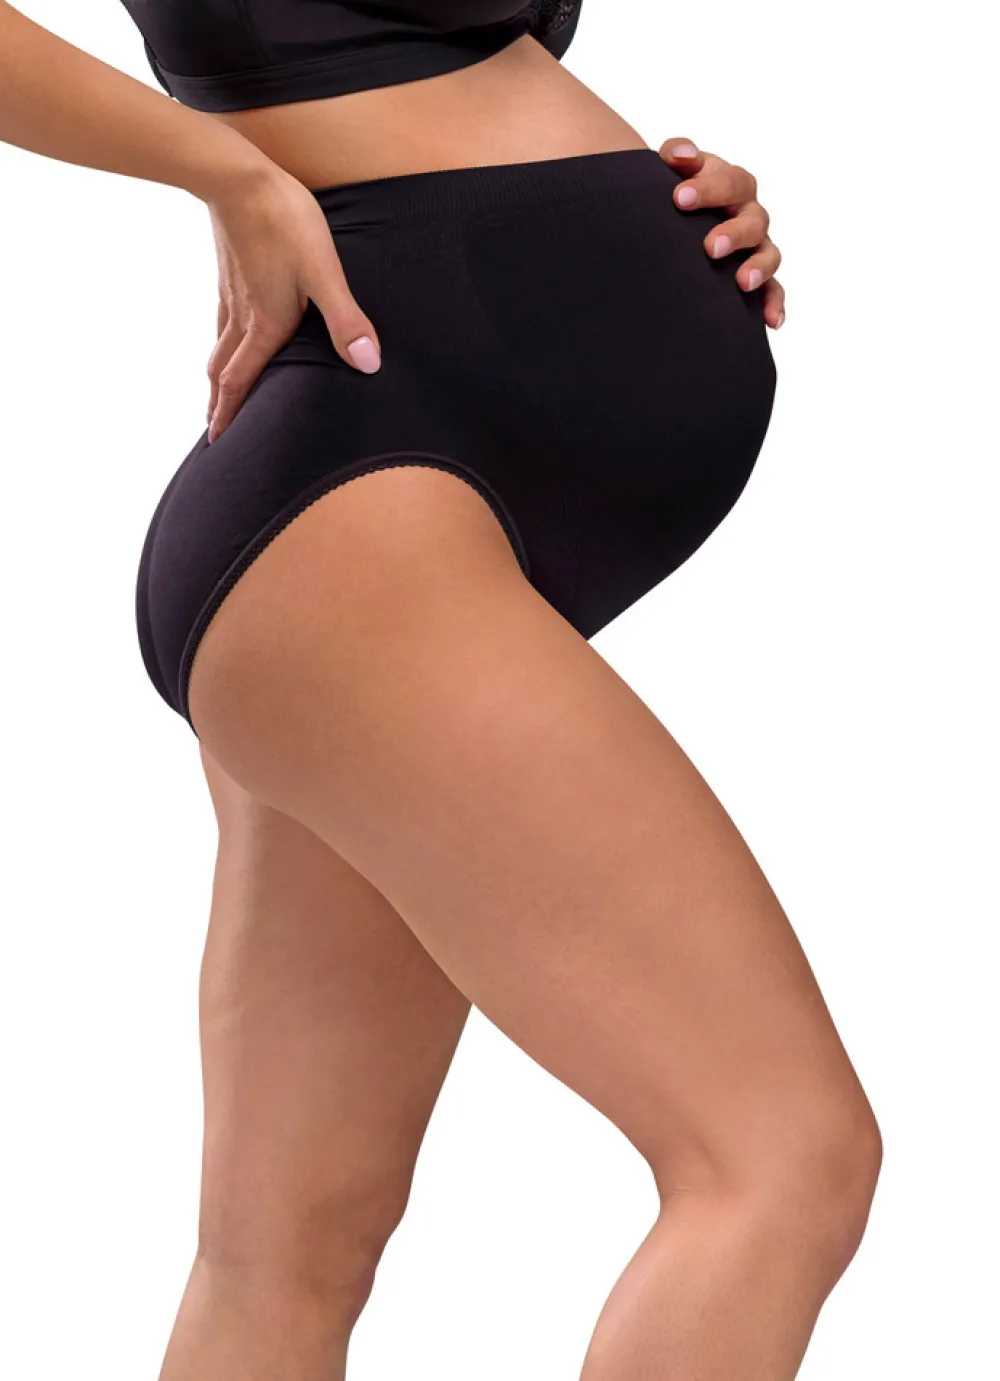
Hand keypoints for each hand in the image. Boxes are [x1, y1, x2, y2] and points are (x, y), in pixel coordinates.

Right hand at [204, 163, 380, 442]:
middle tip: (214, 434)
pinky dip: (220, 342)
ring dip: (217, 377)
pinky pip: (222, 320)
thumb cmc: (285, 221)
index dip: (231, 415)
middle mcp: (242, 317)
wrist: (237, 174)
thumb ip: (346, 321)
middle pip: (223, 372)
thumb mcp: (325, 273)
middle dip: (218, 406)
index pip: (242, 382)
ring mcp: (231, 294)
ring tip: (217, 395)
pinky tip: (227, 336)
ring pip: (219, 347)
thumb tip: (368, 365)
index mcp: (265, 325)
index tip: (217, 443)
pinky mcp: (229, 273)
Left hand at [658, 137, 784, 329]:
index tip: (678, 198)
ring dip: (758, 268)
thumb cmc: (677, 196)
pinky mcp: (757, 277)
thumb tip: (680, 155)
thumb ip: (677, 157)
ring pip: (769, 255)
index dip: (708, 189)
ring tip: (742, 282)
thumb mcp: (674, 171)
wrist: (675, 220)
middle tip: (710, 247)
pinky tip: (771, 321)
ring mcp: (756, 247)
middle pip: (753, 220)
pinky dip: (774, 304)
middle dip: (734, 233)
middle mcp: (749, 215)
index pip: (730, 181)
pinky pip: (773, 290)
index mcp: (733, 185)